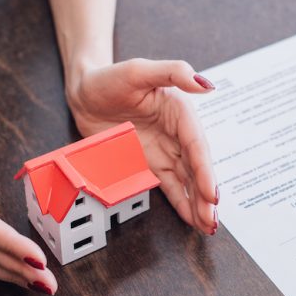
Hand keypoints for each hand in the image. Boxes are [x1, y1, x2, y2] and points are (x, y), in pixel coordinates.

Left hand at [65, 59, 218, 233]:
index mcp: (180, 111)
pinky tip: (192, 218)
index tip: (211, 193)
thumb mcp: (139, 70)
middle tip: (211, 220)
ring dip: (198, 203)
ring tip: (208, 226)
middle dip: (205, 195)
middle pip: (195, 167)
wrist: (84, 92)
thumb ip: (174, 72)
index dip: (205, 170)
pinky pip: (169, 185)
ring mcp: (164, 150)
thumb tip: (206, 85)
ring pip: (186, 180)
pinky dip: (181, 202)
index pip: (196, 145)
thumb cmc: (110, 77)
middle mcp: (176, 133)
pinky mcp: (150, 163)